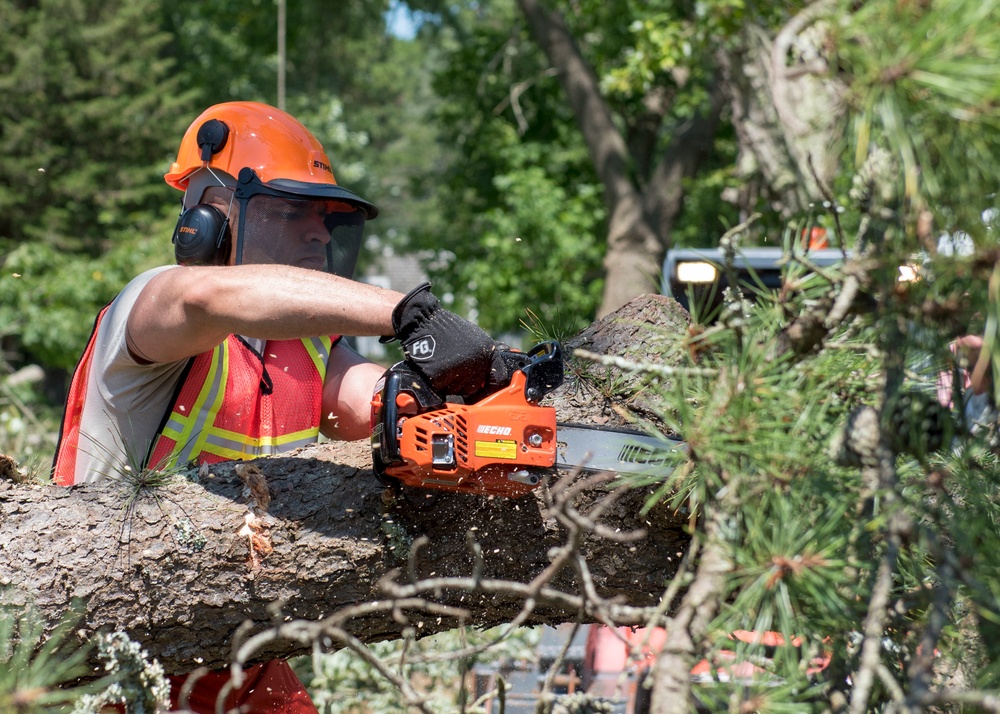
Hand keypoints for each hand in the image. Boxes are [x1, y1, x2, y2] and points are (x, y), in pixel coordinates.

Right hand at [389, 283, 511, 397]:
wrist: (423, 321)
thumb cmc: (446, 330)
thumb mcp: (473, 338)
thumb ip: (484, 357)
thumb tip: (492, 378)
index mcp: (488, 351)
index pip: (498, 379)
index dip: (490, 387)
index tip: (483, 390)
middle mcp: (477, 362)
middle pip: (473, 388)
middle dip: (462, 382)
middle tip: (451, 366)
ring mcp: (459, 370)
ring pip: (456, 390)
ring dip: (448, 383)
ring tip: (441, 363)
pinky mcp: (441, 376)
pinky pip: (440, 389)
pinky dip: (435, 383)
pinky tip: (432, 366)